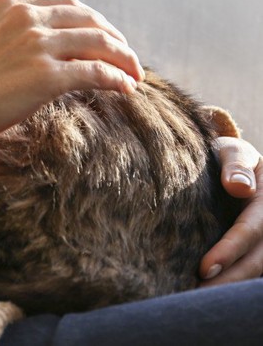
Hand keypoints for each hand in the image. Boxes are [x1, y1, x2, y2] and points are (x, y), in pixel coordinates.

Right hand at [0, 0, 144, 135]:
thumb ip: (13, 34)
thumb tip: (45, 50)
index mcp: (10, 4)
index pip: (66, 4)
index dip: (93, 20)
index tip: (104, 35)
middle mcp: (26, 17)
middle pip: (88, 19)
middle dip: (114, 37)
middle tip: (127, 55)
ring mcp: (38, 45)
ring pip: (99, 42)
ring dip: (123, 58)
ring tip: (134, 73)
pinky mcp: (47, 76)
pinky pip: (95, 71)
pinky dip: (116, 78)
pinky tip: (126, 87)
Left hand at [200, 136, 262, 285]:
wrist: (233, 165)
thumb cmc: (227, 157)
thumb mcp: (233, 152)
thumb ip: (236, 164)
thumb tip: (238, 188)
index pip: (249, 232)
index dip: (228, 251)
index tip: (203, 268)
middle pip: (256, 261)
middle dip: (228, 281)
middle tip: (196, 296)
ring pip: (256, 270)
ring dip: (230, 287)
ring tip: (199, 300)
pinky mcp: (258, 251)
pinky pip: (252, 269)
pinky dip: (232, 282)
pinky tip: (208, 294)